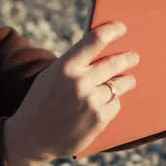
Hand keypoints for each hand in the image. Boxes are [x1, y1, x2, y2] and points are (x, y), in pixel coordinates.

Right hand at [4, 21, 138, 165]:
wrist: (31, 137)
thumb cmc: (41, 102)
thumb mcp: (51, 76)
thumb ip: (74, 64)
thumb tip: (103, 51)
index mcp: (65, 66)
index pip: (96, 40)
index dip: (113, 30)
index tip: (122, 28)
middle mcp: (80, 82)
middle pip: (115, 62)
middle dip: (128, 58)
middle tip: (134, 57)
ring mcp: (91, 101)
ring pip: (120, 84)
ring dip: (126, 81)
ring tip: (128, 80)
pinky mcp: (99, 119)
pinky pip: (116, 104)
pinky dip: (113, 102)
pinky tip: (105, 104)